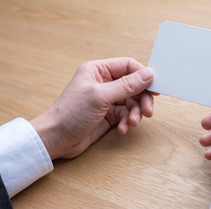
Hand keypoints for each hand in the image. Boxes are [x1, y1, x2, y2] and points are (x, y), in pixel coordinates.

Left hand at [30, 57, 156, 159]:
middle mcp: (104, 83)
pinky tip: (122, 128)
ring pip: (132, 102)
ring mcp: (107, 99)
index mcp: (98, 70)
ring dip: (135, 113)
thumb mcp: (100, 96)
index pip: (128, 66)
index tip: (155, 89)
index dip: (143, 76)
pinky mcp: (108, 115)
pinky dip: (127, 122)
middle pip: (133, 86)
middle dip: (141, 99)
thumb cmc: (70, 114)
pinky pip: (126, 115)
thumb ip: (126, 85)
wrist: (56, 139)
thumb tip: (148, 74)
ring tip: (132, 123)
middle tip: (147, 111)